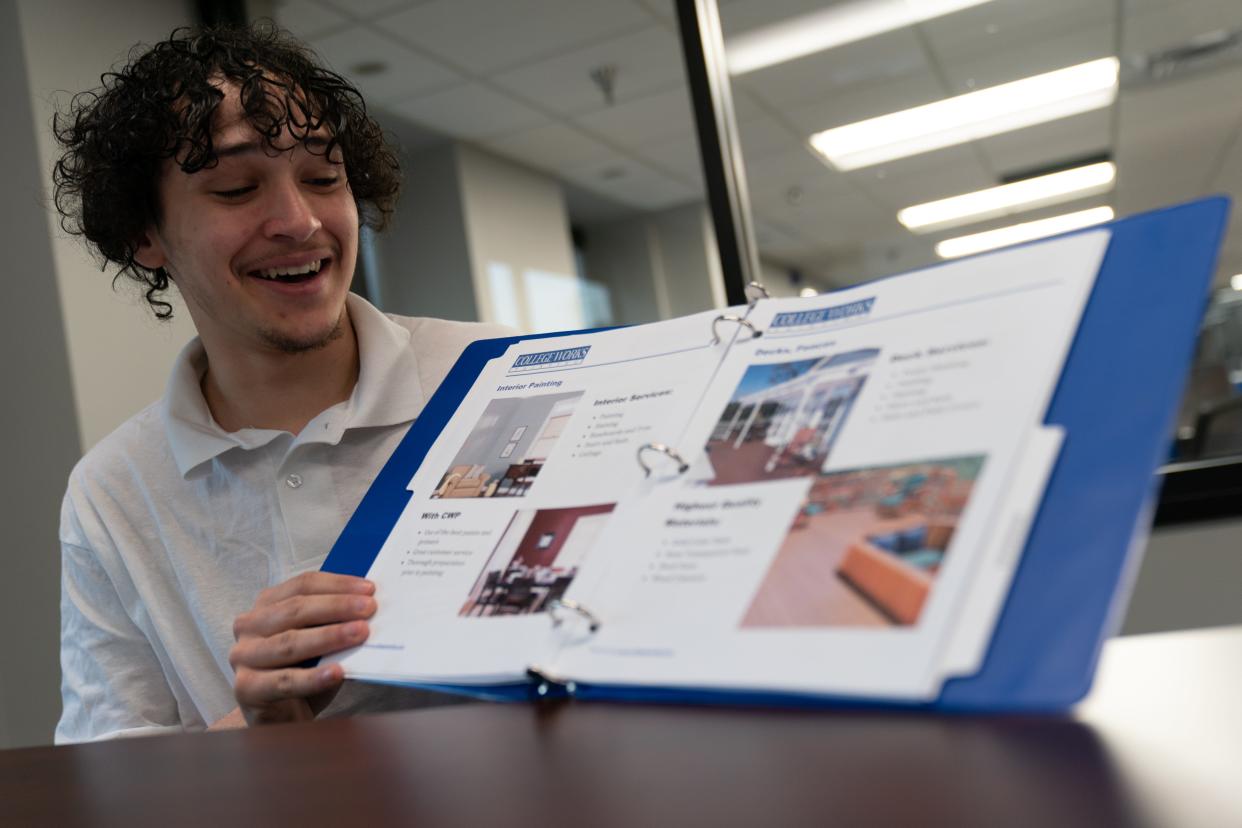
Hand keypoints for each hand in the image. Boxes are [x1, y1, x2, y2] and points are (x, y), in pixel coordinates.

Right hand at [228, 572, 375, 725]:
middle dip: (336, 607)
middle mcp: (249, 626)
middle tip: (368, 608)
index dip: (336, 585)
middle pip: (295, 610)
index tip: (369, 589)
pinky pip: (284, 681)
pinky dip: (313, 677)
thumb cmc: (302, 670)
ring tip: (359, 634)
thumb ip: (334, 622)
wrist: (279, 716)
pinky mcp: (246, 687)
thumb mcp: (319, 640)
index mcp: (267, 605)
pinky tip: (337, 672)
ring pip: (289, 643)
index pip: (302, 585)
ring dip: (328, 637)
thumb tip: (367, 609)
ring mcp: (243, 656)